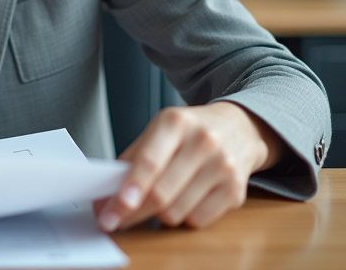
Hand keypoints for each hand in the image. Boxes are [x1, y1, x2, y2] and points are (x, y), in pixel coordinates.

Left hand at [94, 102, 283, 231]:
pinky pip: (198, 221)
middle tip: (114, 220)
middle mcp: (203, 142)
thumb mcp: (160, 130)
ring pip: (177, 213)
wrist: (239, 127)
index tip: (112, 209)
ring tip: (159, 201)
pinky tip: (185, 201)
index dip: (130, 188)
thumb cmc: (189, 132)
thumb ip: (134, 158)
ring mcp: (223, 167)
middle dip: (133, 213)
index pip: (149, 162)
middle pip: (161, 194)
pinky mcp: (236, 190)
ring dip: (160, 216)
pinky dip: (184, 219)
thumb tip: (107, 193)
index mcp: (175, 123)